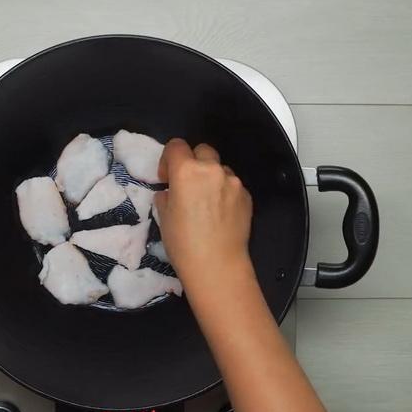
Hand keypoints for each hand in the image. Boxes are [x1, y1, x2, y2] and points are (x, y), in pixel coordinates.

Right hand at [154, 139, 252, 278]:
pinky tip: (220, 214)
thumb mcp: (163, 217)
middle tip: (187, 185)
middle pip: (202, 150)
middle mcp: (212, 170)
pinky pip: (232, 185)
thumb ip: (166, 196)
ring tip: (206, 202)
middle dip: (193, 162)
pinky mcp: (247, 195)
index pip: (176, 146)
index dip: (168, 159)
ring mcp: (233, 182)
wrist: (217, 265)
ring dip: (211, 178)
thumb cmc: (183, 243)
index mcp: (186, 171)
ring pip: (220, 168)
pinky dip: (225, 192)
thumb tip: (170, 192)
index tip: (167, 178)